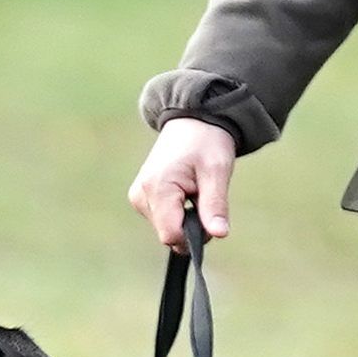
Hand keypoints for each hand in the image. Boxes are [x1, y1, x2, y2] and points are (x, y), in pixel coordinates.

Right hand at [127, 117, 236, 250]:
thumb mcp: (217, 172)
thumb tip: (219, 234)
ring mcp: (138, 197)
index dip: (194, 236)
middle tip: (203, 198)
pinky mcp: (140, 197)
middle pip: (168, 235)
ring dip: (184, 219)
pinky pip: (162, 219)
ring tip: (193, 190)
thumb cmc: (207, 142)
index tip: (208, 216)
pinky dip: (177, 213)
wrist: (192, 120)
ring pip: (165, 229)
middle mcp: (141, 195)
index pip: (172, 236)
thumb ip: (215, 206)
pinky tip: (183, 192)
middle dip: (190, 227)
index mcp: (157, 188)